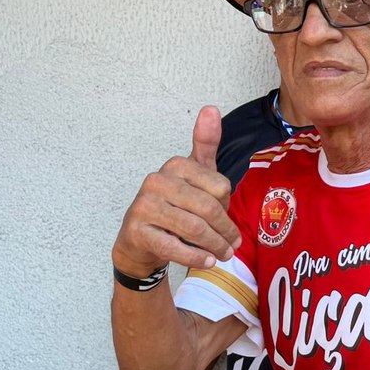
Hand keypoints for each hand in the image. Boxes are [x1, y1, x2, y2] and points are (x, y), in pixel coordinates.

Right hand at [112, 106, 239, 274]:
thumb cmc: (174, 208)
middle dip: (225, 230)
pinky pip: (173, 246)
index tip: (227, 220)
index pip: (219, 187)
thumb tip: (210, 108)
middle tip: (234, 246)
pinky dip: (194, 256)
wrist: (140, 244)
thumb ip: (205, 145)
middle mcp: (156, 181)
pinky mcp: (136, 231)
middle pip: (208, 208)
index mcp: (175, 166)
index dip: (228, 207)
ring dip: (214, 246)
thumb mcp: (194, 176)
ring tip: (224, 255)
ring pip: (193, 228)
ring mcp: (143, 206)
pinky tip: (206, 261)